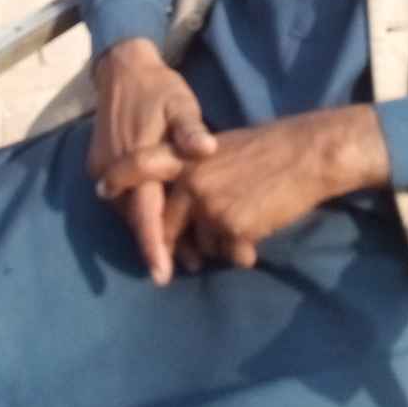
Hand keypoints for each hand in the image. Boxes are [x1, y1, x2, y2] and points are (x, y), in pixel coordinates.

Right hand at [88, 38, 215, 284]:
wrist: (122, 69)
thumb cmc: (158, 89)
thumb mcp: (180, 103)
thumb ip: (190, 129)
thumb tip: (207, 149)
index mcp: (136, 160)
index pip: (145, 213)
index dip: (154, 246)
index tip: (162, 275)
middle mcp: (113, 172)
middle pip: (137, 220)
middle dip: (159, 246)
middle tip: (189, 266)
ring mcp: (103, 170)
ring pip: (128, 212)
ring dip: (150, 230)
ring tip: (180, 251)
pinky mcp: (100, 166)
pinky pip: (122, 199)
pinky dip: (141, 211)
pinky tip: (161, 218)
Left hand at [99, 106, 390, 280]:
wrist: (305, 155)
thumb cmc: (268, 150)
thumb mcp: (221, 149)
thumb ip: (194, 173)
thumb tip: (180, 211)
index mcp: (186, 155)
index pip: (141, 163)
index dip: (119, 177)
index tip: (102, 190)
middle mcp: (190, 179)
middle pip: (166, 224)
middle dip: (177, 243)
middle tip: (185, 257)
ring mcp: (209, 204)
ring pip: (200, 243)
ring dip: (218, 243)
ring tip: (245, 220)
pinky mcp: (231, 225)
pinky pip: (228, 253)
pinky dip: (243, 251)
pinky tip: (258, 234)